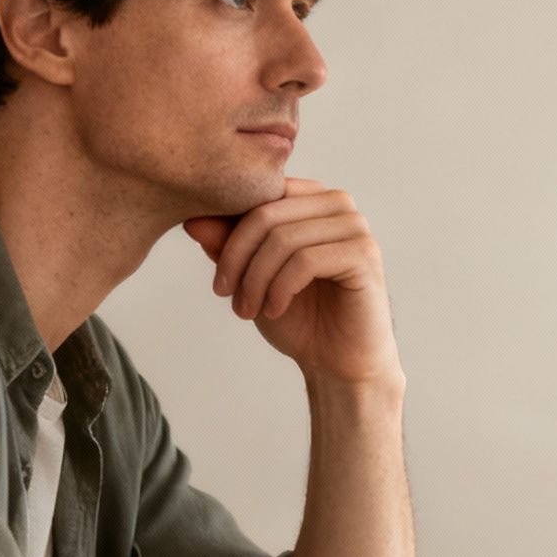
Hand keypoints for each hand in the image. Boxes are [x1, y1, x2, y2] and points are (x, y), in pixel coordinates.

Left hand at [181, 179, 402, 386]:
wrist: (336, 362)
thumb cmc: (299, 316)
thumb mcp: (251, 276)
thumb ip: (227, 245)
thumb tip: (192, 221)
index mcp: (310, 198)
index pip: (257, 195)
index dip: (228, 234)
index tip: (217, 279)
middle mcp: (336, 203)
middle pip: (266, 215)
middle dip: (237, 259)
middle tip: (224, 295)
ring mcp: (354, 226)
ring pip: (284, 239)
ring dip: (255, 279)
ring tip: (247, 309)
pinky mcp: (364, 254)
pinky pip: (306, 261)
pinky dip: (280, 289)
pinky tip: (274, 310)